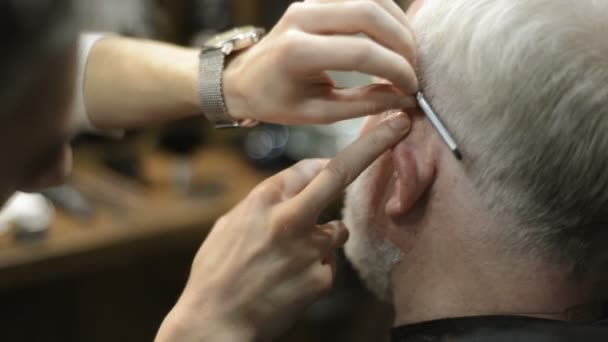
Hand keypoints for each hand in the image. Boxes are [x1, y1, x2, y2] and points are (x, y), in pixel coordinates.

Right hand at [156, 112, 411, 341]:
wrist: (214, 321)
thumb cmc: (218, 271)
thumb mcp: (231, 223)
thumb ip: (269, 198)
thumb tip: (307, 176)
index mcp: (263, 200)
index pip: (309, 167)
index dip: (329, 163)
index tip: (359, 147)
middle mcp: (290, 218)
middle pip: (340, 174)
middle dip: (374, 146)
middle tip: (401, 126)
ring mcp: (308, 249)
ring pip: (337, 231)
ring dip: (323, 238)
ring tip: (285, 261)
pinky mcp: (320, 279)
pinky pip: (328, 264)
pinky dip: (315, 269)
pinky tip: (288, 282)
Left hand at [223, 0, 417, 124]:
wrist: (243, 77)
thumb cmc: (275, 101)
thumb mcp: (317, 113)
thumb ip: (363, 105)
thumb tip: (405, 100)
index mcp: (297, 52)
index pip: (360, 53)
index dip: (395, 69)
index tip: (412, 88)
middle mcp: (303, 18)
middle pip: (369, 14)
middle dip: (402, 42)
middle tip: (414, 70)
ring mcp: (309, 2)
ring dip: (397, 24)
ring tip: (407, 54)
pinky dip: (384, 13)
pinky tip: (392, 37)